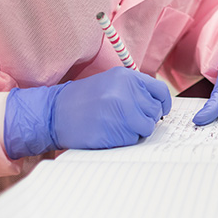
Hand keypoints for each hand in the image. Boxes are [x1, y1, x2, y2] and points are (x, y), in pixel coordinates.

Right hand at [3, 66, 170, 157]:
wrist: (55, 113)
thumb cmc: (83, 100)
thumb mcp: (110, 83)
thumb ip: (134, 89)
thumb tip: (157, 104)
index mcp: (126, 77)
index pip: (160, 92)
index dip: (163, 104)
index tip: (160, 111)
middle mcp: (126, 93)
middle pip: (154, 112)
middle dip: (145, 118)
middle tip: (126, 119)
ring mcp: (121, 113)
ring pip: (146, 128)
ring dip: (135, 130)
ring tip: (115, 125)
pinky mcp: (115, 132)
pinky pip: (133, 140)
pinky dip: (124, 140)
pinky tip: (108, 132)